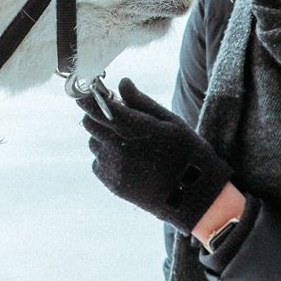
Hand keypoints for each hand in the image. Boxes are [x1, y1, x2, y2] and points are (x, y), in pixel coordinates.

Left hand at [78, 77, 231, 234]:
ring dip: (103, 138)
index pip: (95, 107)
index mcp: (133, 128)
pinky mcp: (113, 185)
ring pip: (93, 143)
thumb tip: (122, 83)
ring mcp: (114, 168)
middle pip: (88, 123)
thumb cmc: (188, 153)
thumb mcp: (171, 121)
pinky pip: (97, 163)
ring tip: (130, 144)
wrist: (195, 197)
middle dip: (98, 116)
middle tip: (118, 117)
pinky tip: (129, 161)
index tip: (84, 92)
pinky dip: (107, 158)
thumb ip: (141, 102)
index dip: (86, 98)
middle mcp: (118, 148)